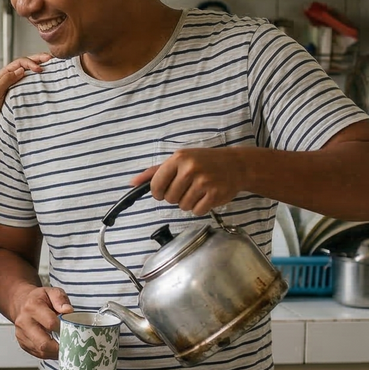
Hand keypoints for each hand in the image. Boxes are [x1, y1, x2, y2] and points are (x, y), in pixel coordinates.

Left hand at [0, 52, 49, 112]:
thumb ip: (6, 80)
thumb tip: (21, 70)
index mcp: (4, 74)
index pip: (20, 62)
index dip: (30, 63)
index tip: (39, 69)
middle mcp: (11, 77)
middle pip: (27, 63)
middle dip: (39, 59)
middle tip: (51, 58)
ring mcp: (18, 85)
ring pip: (31, 72)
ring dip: (41, 66)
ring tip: (53, 65)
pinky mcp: (23, 94)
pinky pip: (33, 83)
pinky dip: (41, 79)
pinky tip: (48, 79)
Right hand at [12, 285, 72, 359]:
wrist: (21, 303)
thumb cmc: (39, 299)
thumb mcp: (51, 292)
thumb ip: (60, 299)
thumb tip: (68, 310)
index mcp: (32, 307)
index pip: (50, 323)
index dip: (63, 329)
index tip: (72, 330)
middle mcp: (24, 322)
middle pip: (43, 343)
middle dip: (59, 347)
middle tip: (70, 345)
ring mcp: (22, 334)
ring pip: (41, 351)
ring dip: (55, 352)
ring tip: (64, 346)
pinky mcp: (22, 343)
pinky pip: (38, 354)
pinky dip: (49, 353)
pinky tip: (55, 347)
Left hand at [132, 147, 249, 215]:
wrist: (236, 165)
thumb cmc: (204, 162)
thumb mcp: (179, 160)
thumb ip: (154, 172)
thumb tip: (132, 183)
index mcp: (178, 158)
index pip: (156, 185)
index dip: (158, 192)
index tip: (165, 190)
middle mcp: (190, 169)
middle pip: (169, 198)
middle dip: (175, 197)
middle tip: (187, 187)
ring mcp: (203, 181)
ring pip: (182, 206)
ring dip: (188, 202)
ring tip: (198, 190)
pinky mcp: (215, 194)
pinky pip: (197, 211)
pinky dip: (200, 207)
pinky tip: (207, 196)